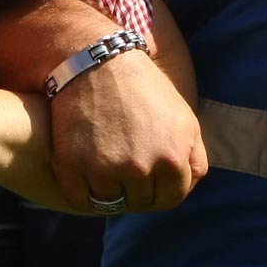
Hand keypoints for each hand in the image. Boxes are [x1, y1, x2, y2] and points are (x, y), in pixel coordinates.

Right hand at [47, 47, 206, 213]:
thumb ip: (195, 159)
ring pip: (109, 203)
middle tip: (124, 165)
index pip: (170, 200)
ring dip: (108, 190)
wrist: (99, 62)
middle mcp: (139, 169)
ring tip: (105, 163)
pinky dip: (81, 191)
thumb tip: (189, 187)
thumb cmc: (145, 90)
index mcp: (172, 159)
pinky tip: (85, 171)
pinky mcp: (72, 165)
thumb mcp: (186, 120)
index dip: (161, 190)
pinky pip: (79, 199)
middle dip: (135, 188)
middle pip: (139, 203)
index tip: (150, 176)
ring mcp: (104, 169)